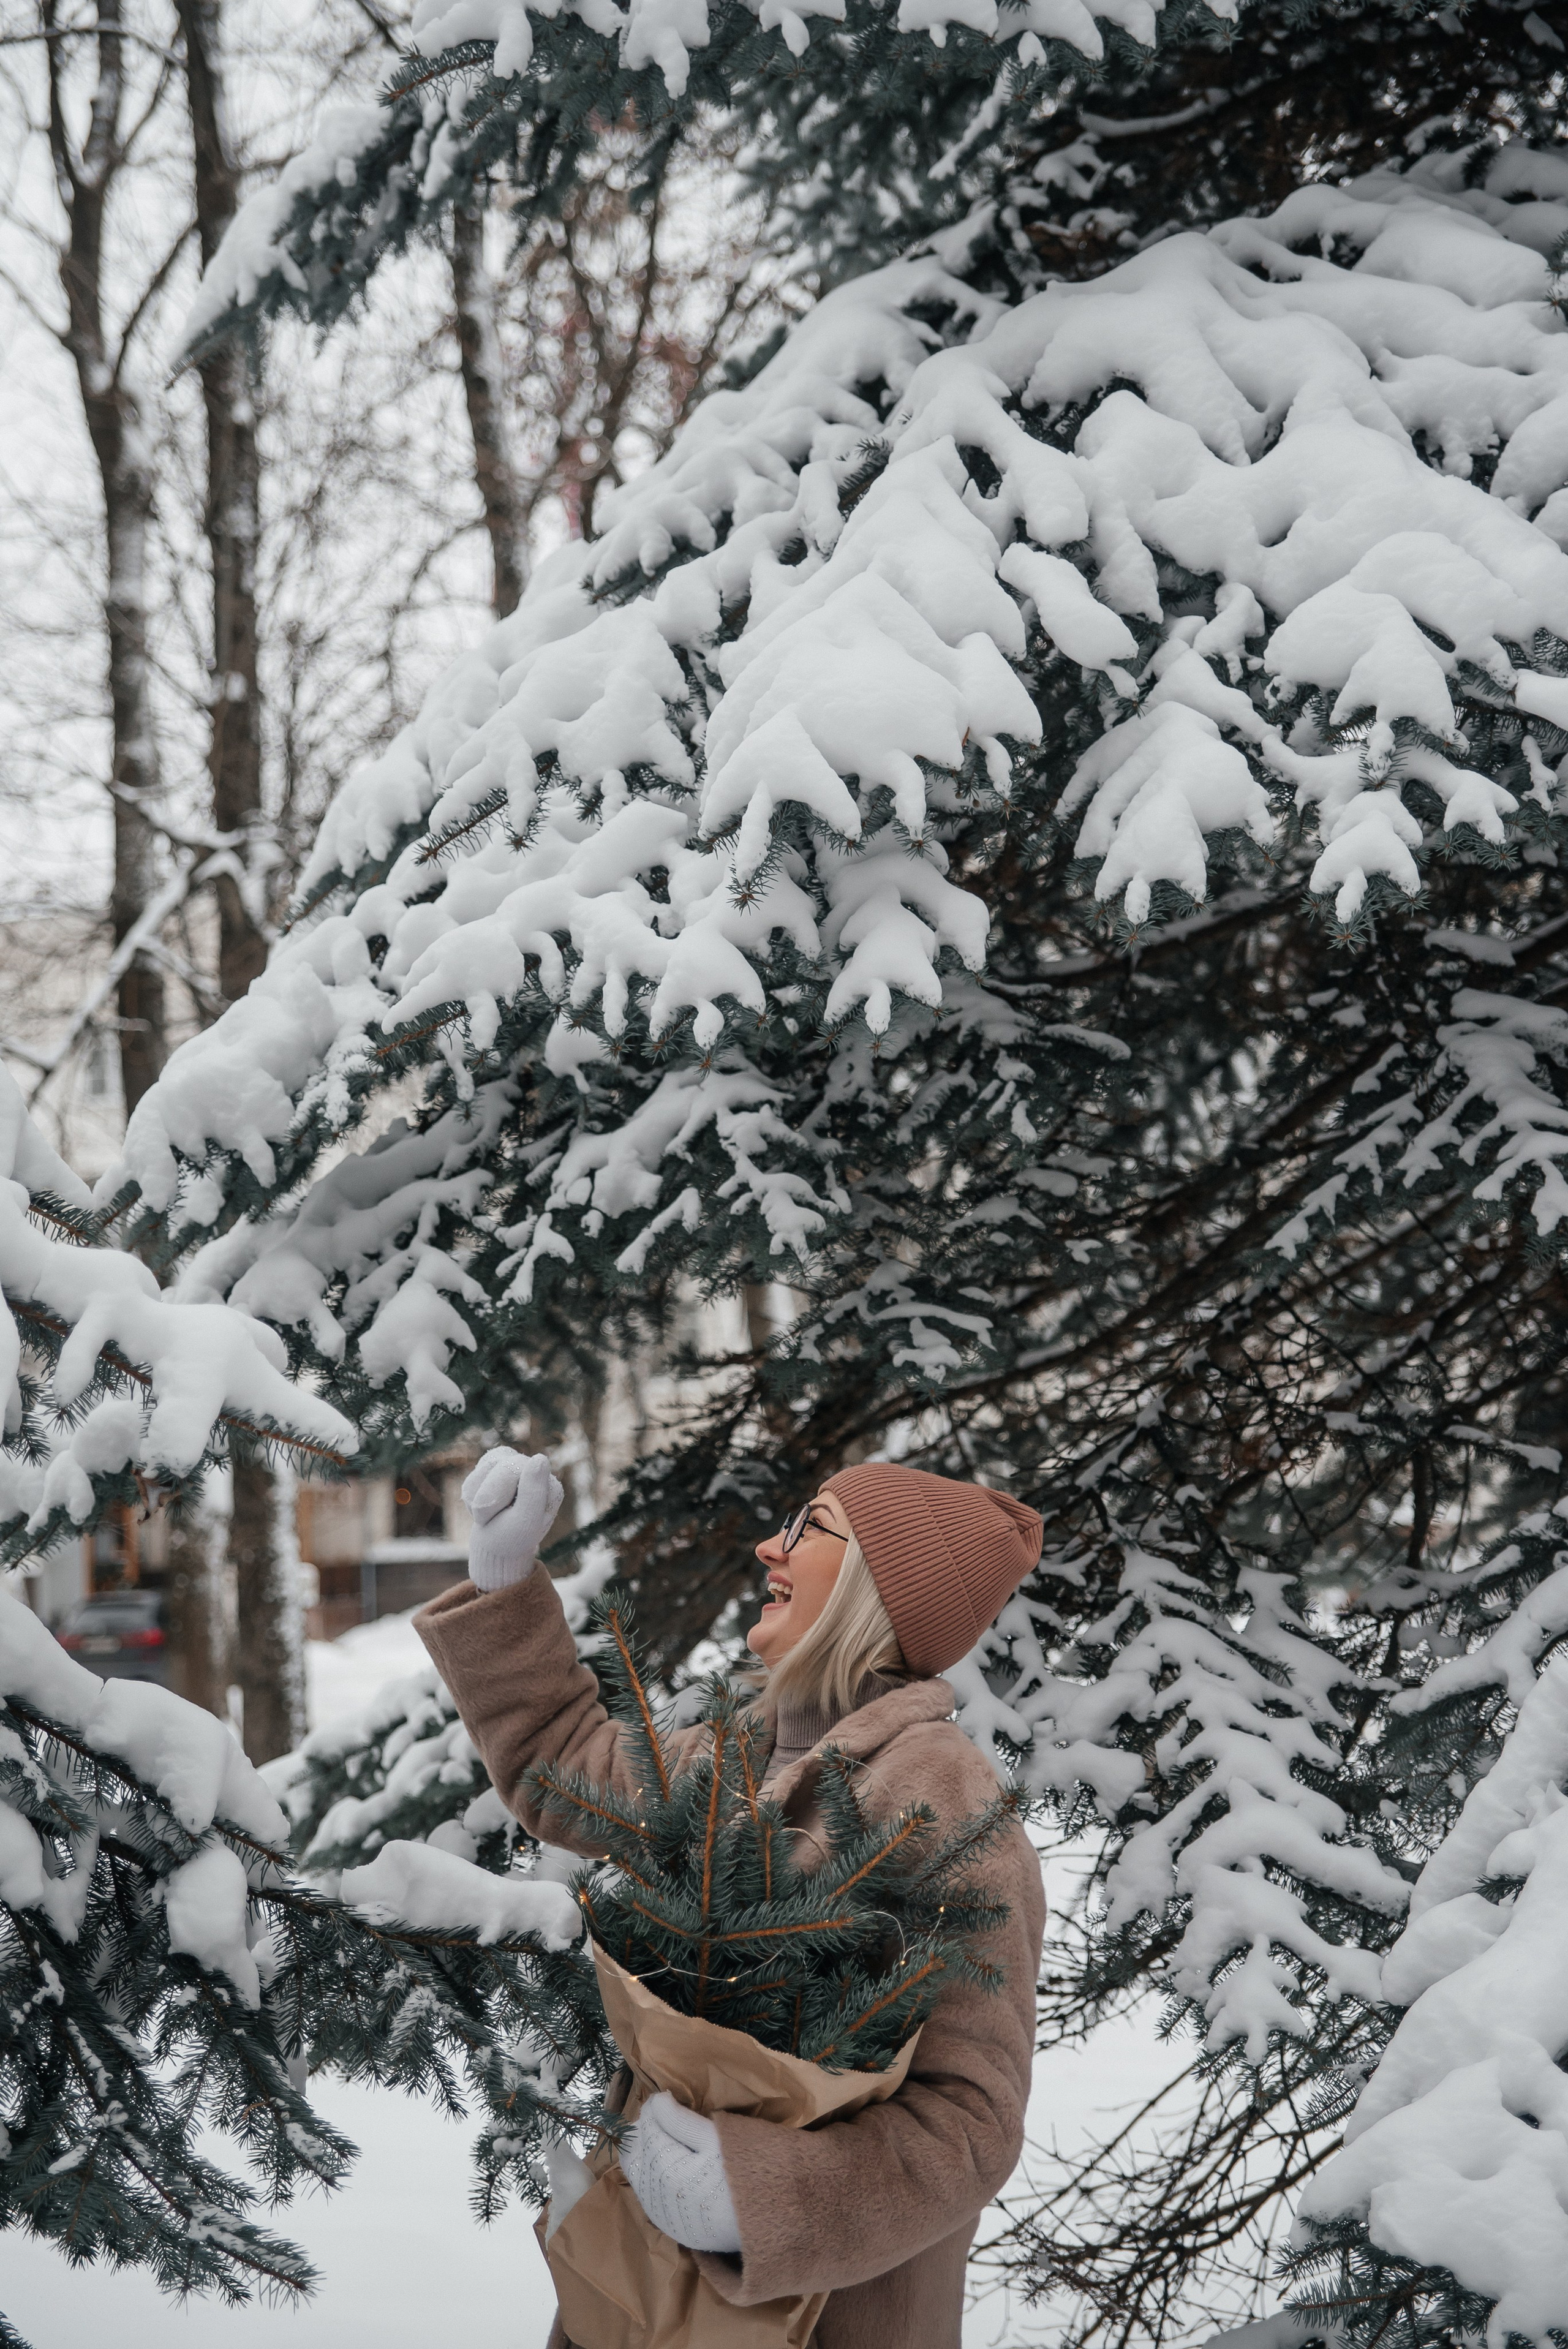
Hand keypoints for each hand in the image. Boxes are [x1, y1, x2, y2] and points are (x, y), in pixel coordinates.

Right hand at [462, 1447, 563, 1590]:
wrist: (495, 1549)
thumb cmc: (512, 1539)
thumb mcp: (525, 1523)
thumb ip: (533, 1493)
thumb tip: (540, 1458)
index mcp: (548, 1485)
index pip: (514, 1470)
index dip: (498, 1497)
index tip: (508, 1517)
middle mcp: (534, 1471)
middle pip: (498, 1465)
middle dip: (486, 1500)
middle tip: (495, 1520)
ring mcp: (515, 1466)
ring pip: (484, 1468)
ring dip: (478, 1500)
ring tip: (490, 1515)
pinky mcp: (497, 1468)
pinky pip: (473, 1476)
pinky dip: (471, 1496)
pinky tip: (483, 1508)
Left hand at [620, 2090, 740, 2255]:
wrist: (770, 2220)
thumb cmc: (746, 2171)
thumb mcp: (716, 2137)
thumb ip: (679, 2120)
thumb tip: (654, 2102)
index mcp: (666, 2171)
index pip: (645, 2131)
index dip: (652, 2111)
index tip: (664, 2100)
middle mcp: (657, 2198)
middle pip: (634, 2156)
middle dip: (644, 2133)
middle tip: (664, 2117)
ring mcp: (664, 2218)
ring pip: (638, 2178)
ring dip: (647, 2156)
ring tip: (669, 2140)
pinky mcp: (674, 2230)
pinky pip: (650, 2198)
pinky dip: (653, 2179)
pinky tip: (671, 2168)